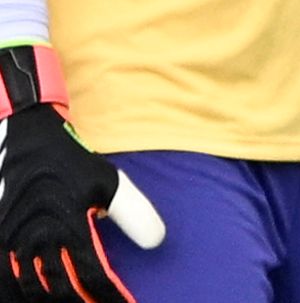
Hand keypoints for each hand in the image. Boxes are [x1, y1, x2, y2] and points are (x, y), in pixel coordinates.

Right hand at [0, 45, 161, 302]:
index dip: (110, 297)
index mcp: (67, 228)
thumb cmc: (68, 162)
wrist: (20, 140)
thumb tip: (157, 242)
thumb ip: (134, 213)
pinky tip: (34, 297)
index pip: (92, 279)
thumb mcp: (108, 182)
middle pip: (59, 293)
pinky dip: (20, 293)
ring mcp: (11, 244)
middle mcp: (35, 242)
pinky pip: (6, 277)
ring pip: (29, 291)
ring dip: (52, 302)